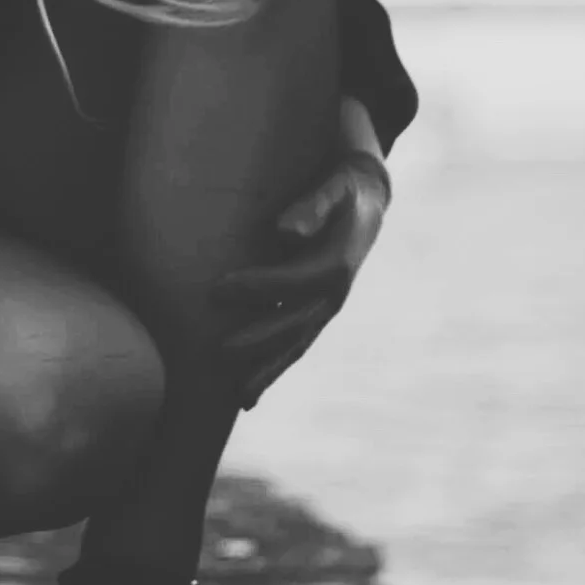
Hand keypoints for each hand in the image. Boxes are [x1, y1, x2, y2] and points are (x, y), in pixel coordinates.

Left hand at [209, 107, 392, 408]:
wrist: (366, 201)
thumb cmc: (343, 190)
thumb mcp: (335, 188)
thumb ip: (313, 206)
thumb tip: (285, 231)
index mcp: (336, 264)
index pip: (293, 281)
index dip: (258, 287)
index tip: (219, 289)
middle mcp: (333, 294)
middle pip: (294, 324)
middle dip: (257, 339)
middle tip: (218, 351)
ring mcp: (326, 309)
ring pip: (294, 346)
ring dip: (267, 370)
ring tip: (237, 394)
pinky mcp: (316, 314)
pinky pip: (294, 348)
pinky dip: (272, 371)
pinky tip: (248, 397)